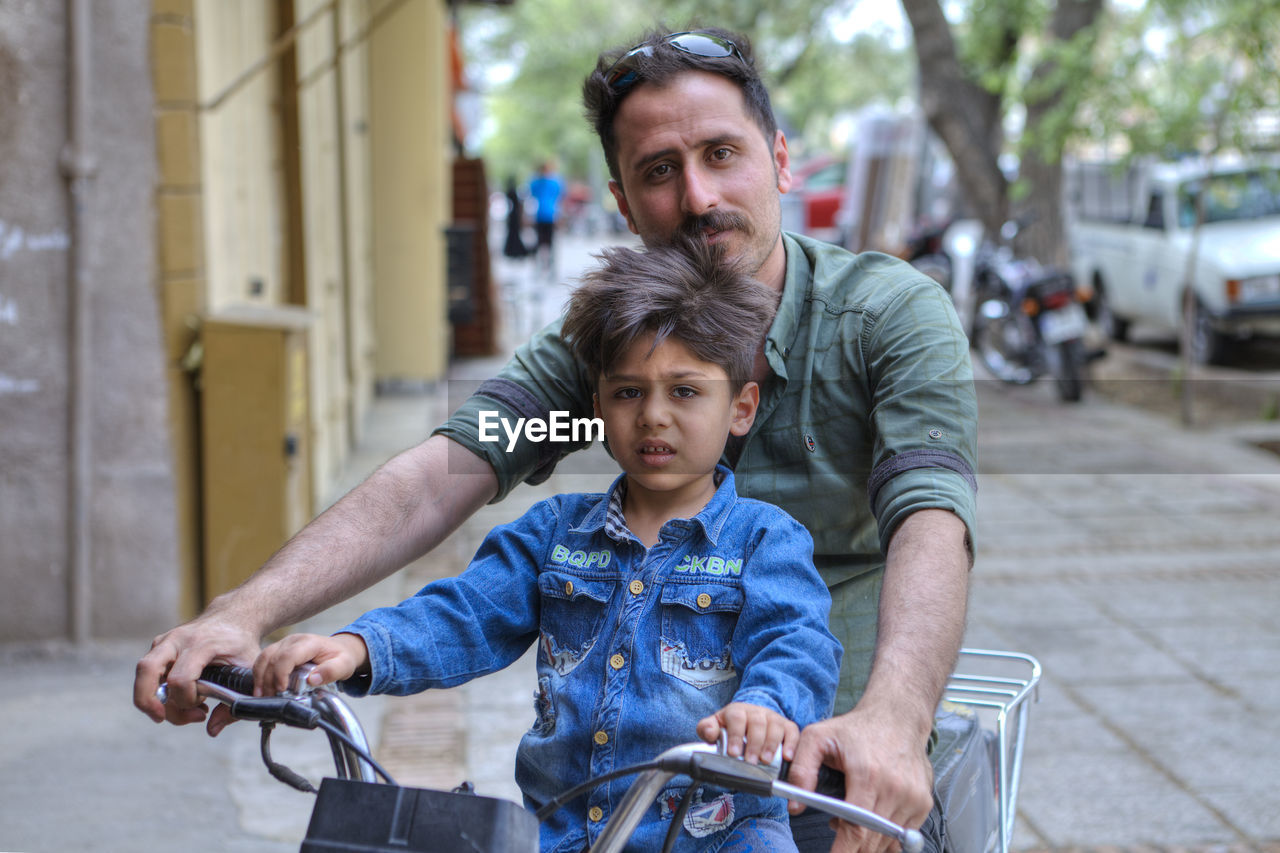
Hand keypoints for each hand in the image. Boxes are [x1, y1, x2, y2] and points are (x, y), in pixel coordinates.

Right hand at [133, 613, 260, 734]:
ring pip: (144, 673)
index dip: (187, 700)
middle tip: (163, 718)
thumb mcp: (248, 670)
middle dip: (149, 701)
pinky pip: (148, 673)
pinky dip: (158, 691)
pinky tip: (183, 696)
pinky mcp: (159, 646)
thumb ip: (236, 702)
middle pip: (147, 670)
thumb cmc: (241, 644)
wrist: (233, 617)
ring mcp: (165, 641)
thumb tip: (212, 730)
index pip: (181, 678)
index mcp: (203, 644)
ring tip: (187, 707)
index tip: (202, 707)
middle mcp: (178, 639)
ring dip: (156, 699)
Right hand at [254, 632, 368, 695]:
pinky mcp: (279, 649)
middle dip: (268, 679)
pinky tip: (261, 688)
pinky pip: (264, 659)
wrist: (340, 649)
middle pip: (272, 657)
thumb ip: (331, 672)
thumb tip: (312, 680)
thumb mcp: (344, 665)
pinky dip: (259, 674)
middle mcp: (293, 640)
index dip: (281, 673)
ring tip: (261, 695)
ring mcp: (284, 643)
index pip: (288, 656)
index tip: (281, 689)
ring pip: (264, 657)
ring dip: (260, 677)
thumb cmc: (341, 657)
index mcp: (309, 643)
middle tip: (269, 697)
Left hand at [696, 702, 798, 766]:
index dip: (735, 735)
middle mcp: (756, 712)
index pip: (736, 718)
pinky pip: (792, 732)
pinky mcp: (787, 726)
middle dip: (754, 744)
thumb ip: (707, 729)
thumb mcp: (715, 726)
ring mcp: (773, 718)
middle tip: (750, 761)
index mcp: (737, 711)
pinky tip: (787, 757)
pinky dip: (791, 744)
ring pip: (775, 726)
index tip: (734, 753)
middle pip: (757, 723)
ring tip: (766, 761)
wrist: (750, 720)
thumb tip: (710, 733)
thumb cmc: (731, 728)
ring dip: (771, 745)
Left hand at [786, 705, 933, 852]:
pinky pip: (902, 833)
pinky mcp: (923, 802)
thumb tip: (794, 804)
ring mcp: (913, 797)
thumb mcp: (818, 737)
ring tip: (852, 821)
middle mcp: (896, 789)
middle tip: (837, 835)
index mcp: (869, 775)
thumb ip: (801, 770)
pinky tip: (871, 818)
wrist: (897, 716)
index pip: (857, 828)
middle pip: (872, 840)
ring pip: (887, 840)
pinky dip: (885, 834)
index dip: (843, 850)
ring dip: (867, 841)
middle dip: (851, 847)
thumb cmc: (858, 728)